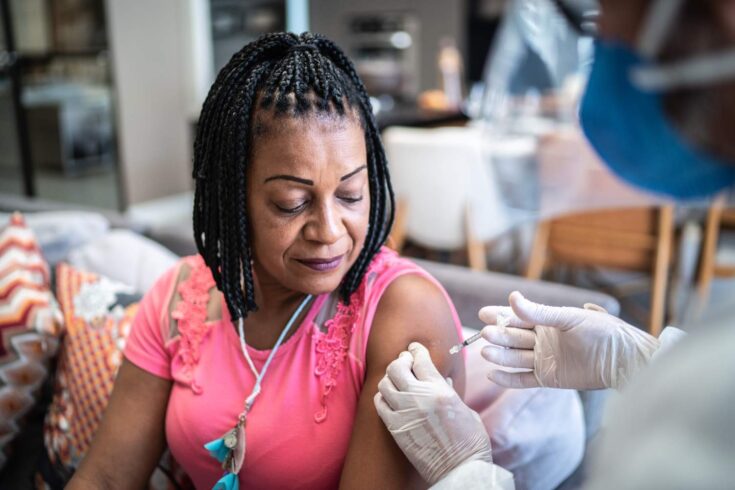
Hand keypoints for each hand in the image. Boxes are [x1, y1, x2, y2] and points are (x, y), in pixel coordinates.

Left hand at [374, 342, 491, 484]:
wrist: (460, 469)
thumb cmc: (470, 441)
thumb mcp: (465, 409)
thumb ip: (450, 391)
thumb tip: (443, 380)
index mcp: (440, 389)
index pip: (420, 359)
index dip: (416, 350)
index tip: (414, 349)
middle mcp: (419, 397)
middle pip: (397, 367)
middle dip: (401, 361)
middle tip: (404, 362)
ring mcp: (404, 412)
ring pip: (385, 383)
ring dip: (390, 378)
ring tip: (397, 380)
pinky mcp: (395, 428)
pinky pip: (379, 404)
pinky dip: (382, 397)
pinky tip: (390, 398)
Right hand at [479, 291, 660, 389]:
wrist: (624, 360)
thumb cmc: (602, 332)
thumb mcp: (569, 318)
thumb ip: (539, 312)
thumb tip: (512, 298)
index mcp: (547, 321)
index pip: (518, 317)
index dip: (501, 315)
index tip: (484, 313)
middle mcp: (542, 340)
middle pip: (514, 338)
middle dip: (499, 336)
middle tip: (486, 334)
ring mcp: (544, 359)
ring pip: (515, 358)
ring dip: (500, 356)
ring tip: (486, 353)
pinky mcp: (548, 378)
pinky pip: (523, 379)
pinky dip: (508, 379)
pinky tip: (493, 374)